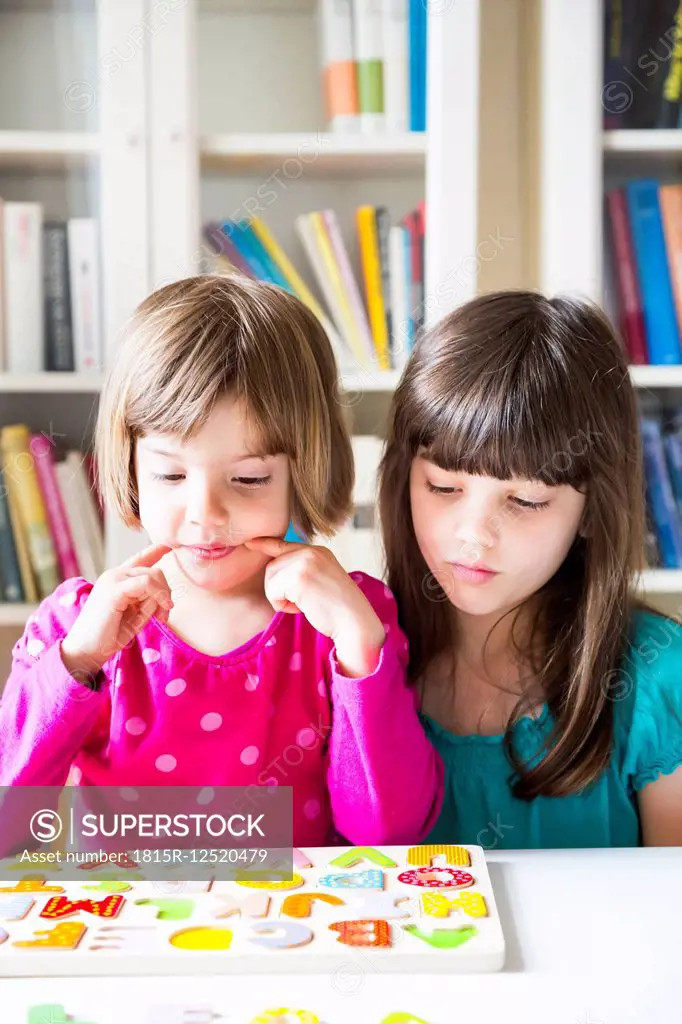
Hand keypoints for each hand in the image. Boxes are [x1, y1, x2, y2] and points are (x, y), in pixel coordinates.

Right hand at [60, 542, 173, 683]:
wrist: (85, 650)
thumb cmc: (108, 635)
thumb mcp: (135, 615)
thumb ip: (148, 601)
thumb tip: (163, 593)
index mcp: (117, 579)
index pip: (139, 558)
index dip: (155, 550)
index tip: (170, 545)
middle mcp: (114, 574)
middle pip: (154, 570)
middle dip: (166, 592)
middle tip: (165, 615)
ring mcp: (112, 579)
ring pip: (152, 575)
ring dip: (163, 596)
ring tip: (162, 618)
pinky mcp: (114, 589)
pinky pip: (146, 583)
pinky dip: (158, 596)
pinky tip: (161, 612)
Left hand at [243, 537, 385, 677]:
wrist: (354, 622)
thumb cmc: (338, 609)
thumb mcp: (322, 579)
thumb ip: (303, 570)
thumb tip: (275, 568)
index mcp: (318, 551)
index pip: (284, 544)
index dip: (265, 544)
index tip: (251, 543)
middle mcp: (311, 551)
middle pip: (272, 566)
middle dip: (279, 589)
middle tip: (302, 602)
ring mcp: (305, 562)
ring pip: (270, 579)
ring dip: (280, 598)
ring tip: (304, 604)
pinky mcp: (298, 577)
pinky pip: (273, 591)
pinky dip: (283, 605)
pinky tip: (302, 608)